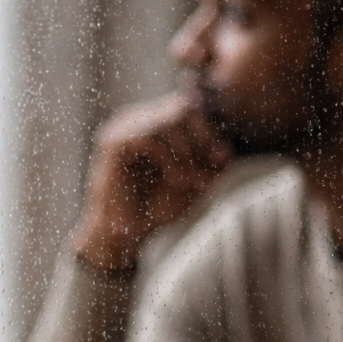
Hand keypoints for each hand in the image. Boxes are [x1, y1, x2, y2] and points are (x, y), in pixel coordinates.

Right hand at [70, 95, 232, 272]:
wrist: (125, 235)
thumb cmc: (156, 209)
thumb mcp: (194, 186)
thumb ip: (210, 168)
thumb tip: (227, 151)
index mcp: (154, 123)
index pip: (189, 107)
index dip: (209, 132)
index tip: (220, 161)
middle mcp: (137, 119)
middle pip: (182, 106)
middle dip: (202, 140)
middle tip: (206, 172)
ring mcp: (123, 127)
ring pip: (169, 120)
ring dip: (188, 154)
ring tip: (191, 182)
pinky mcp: (114, 143)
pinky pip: (152, 137)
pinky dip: (171, 159)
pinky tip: (177, 180)